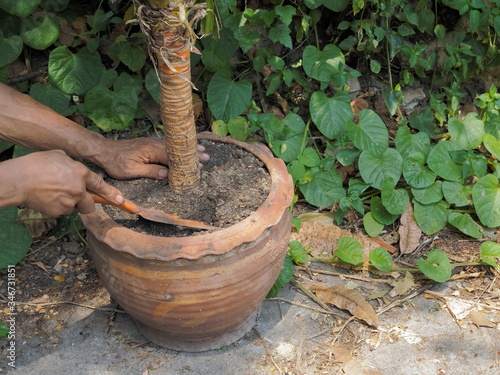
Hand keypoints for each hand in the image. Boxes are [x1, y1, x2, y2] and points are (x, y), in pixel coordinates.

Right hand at [4, 150, 122, 216]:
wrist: (19, 180)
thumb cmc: (37, 164)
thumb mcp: (59, 156)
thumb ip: (73, 164)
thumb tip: (75, 168)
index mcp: (81, 173)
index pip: (101, 185)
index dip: (111, 194)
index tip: (121, 201)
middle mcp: (79, 189)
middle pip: (91, 205)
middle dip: (86, 204)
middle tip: (75, 198)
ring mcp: (69, 202)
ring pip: (74, 208)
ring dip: (69, 203)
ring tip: (53, 192)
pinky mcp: (59, 212)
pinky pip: (62, 211)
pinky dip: (57, 206)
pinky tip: (47, 197)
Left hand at [97, 137, 209, 179]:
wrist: (103, 150)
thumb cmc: (115, 162)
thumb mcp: (131, 170)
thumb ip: (150, 171)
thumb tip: (167, 174)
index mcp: (151, 150)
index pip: (172, 156)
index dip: (186, 161)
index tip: (198, 164)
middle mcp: (153, 144)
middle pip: (176, 149)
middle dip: (192, 153)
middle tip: (206, 157)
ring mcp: (151, 142)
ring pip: (173, 145)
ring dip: (187, 149)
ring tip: (201, 151)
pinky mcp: (149, 144)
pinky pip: (167, 145)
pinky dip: (178, 147)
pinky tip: (183, 149)